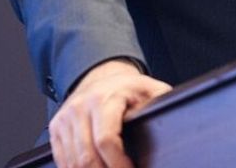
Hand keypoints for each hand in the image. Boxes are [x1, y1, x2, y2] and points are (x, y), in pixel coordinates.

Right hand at [48, 59, 171, 167]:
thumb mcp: (150, 90)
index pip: (106, 140)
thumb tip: (178, 122)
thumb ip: (161, 105)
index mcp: (105, 99)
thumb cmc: (128, 87)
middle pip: (87, 156)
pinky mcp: (56, 128)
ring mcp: (66, 118)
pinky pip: (62, 159)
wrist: (102, 77)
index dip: (118, 164)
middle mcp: (81, 107)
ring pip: (73, 162)